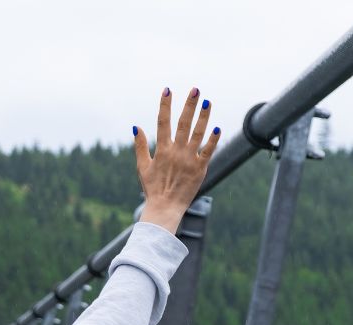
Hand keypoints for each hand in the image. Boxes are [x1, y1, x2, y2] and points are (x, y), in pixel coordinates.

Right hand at [132, 88, 220, 234]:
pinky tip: (217, 128)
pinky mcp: (200, 168)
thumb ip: (140, 146)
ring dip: (203, 117)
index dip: (164, 105)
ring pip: (198, 133)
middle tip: (195, 89)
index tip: (167, 90)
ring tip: (207, 102)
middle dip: (189, 105)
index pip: (163, 122)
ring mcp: (189, 159)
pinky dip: (213, 140)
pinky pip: (208, 151)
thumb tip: (135, 127)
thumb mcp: (142, 167)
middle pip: (183, 123)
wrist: (165, 207)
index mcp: (161, 150)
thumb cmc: (153, 188)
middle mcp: (176, 152)